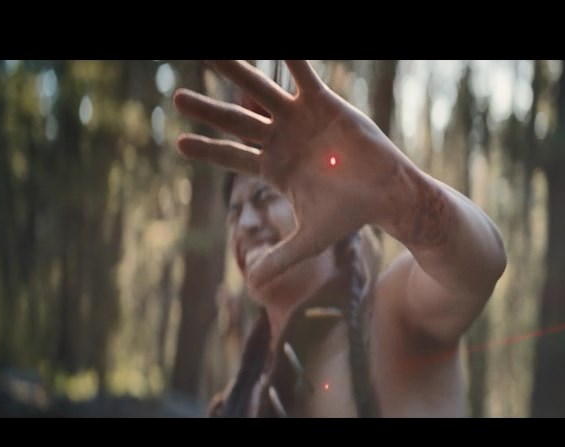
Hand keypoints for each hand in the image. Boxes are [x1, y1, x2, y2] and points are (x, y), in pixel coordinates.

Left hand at [173, 60, 407, 287]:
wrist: (387, 196)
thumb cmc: (349, 215)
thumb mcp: (309, 241)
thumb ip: (282, 258)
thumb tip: (255, 280)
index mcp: (274, 168)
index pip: (232, 156)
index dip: (207, 150)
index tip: (179, 143)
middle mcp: (282, 140)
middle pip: (237, 122)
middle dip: (208, 110)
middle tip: (177, 97)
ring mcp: (301, 120)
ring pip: (261, 92)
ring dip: (236, 73)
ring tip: (210, 54)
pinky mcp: (325, 104)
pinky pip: (303, 76)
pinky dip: (290, 60)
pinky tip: (274, 47)